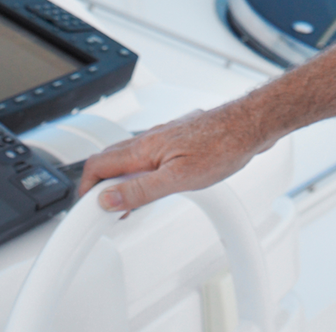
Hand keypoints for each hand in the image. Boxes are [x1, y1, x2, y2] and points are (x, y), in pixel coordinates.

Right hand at [78, 104, 267, 212]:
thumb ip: (141, 190)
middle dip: (100, 186)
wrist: (250, 125)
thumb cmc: (222, 146)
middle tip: (104, 211)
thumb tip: (107, 199)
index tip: (87, 209)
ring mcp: (164, 137)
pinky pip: (147, 155)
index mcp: (144, 148)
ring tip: (126, 204)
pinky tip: (152, 184)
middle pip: (109, 160)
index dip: (86, 189)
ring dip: (120, 180)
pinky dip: (139, 172)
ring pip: (129, 157)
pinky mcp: (178, 139)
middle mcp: (150, 139)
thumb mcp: (179, 179)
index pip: (98, 165)